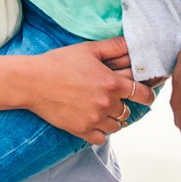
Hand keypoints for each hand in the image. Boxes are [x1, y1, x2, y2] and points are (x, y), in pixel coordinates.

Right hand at [25, 37, 154, 143]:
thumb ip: (114, 47)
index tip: (145, 94)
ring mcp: (94, 119)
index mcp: (112, 83)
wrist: (33, 82)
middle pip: (128, 111)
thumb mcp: (89, 49)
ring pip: (116, 126)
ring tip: (101, 108)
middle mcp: (106, 104)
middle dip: (122, 104)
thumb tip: (133, 44)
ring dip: (113, 119)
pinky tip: (92, 120)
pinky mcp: (81, 131)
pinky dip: (100, 132)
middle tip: (112, 97)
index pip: (143, 94)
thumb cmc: (60, 62)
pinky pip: (101, 138)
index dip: (147, 94)